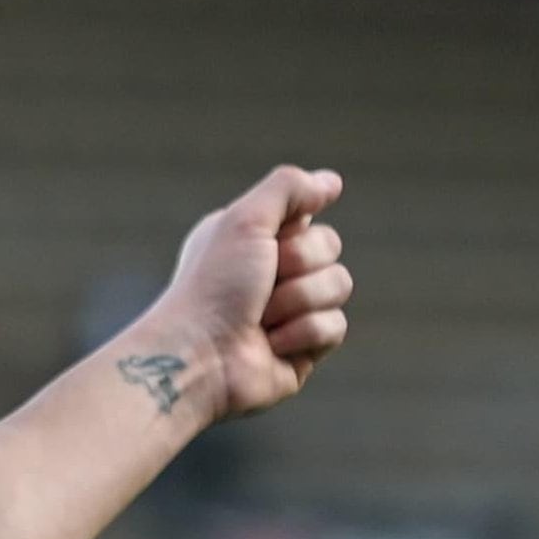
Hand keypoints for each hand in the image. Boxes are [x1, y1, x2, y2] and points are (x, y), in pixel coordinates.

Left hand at [120, 166, 352, 429]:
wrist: (200, 356)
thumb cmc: (213, 286)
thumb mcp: (246, 219)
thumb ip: (289, 188)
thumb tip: (332, 181)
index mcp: (255, 239)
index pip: (307, 215)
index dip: (293, 228)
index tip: (266, 240)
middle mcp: (274, 272)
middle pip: (331, 246)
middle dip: (298, 263)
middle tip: (261, 283)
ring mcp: (292, 312)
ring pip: (339, 285)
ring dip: (299, 299)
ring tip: (262, 318)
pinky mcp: (305, 349)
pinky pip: (336, 326)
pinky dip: (303, 333)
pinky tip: (272, 345)